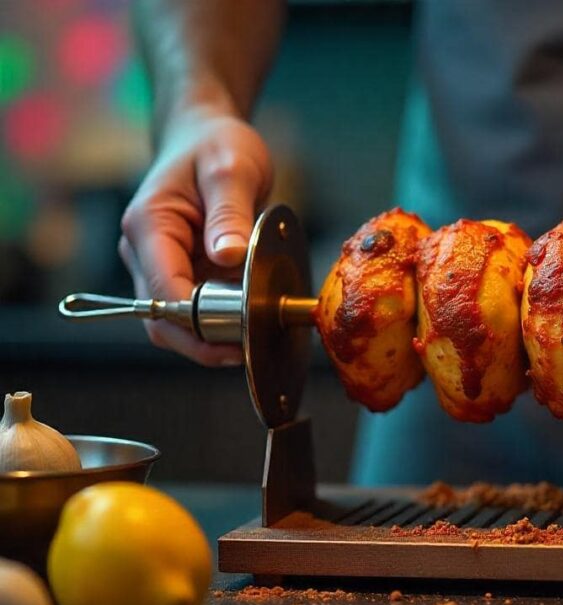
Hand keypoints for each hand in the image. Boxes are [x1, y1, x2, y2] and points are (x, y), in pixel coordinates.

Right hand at [119, 108, 272, 365]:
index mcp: (148, 226)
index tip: (239, 328)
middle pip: (162, 319)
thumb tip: (227, 256)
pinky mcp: (180, 274)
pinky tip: (252, 321)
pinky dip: (221, 322)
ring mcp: (159, 267)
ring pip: (177, 323)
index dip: (197, 318)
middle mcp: (143, 252)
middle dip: (203, 338)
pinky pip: (196, 311)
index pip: (163, 290)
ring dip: (213, 335)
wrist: (206, 136)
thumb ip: (229, 213)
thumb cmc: (216, 145)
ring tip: (255, 336)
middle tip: (250, 347)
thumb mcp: (232, 170)